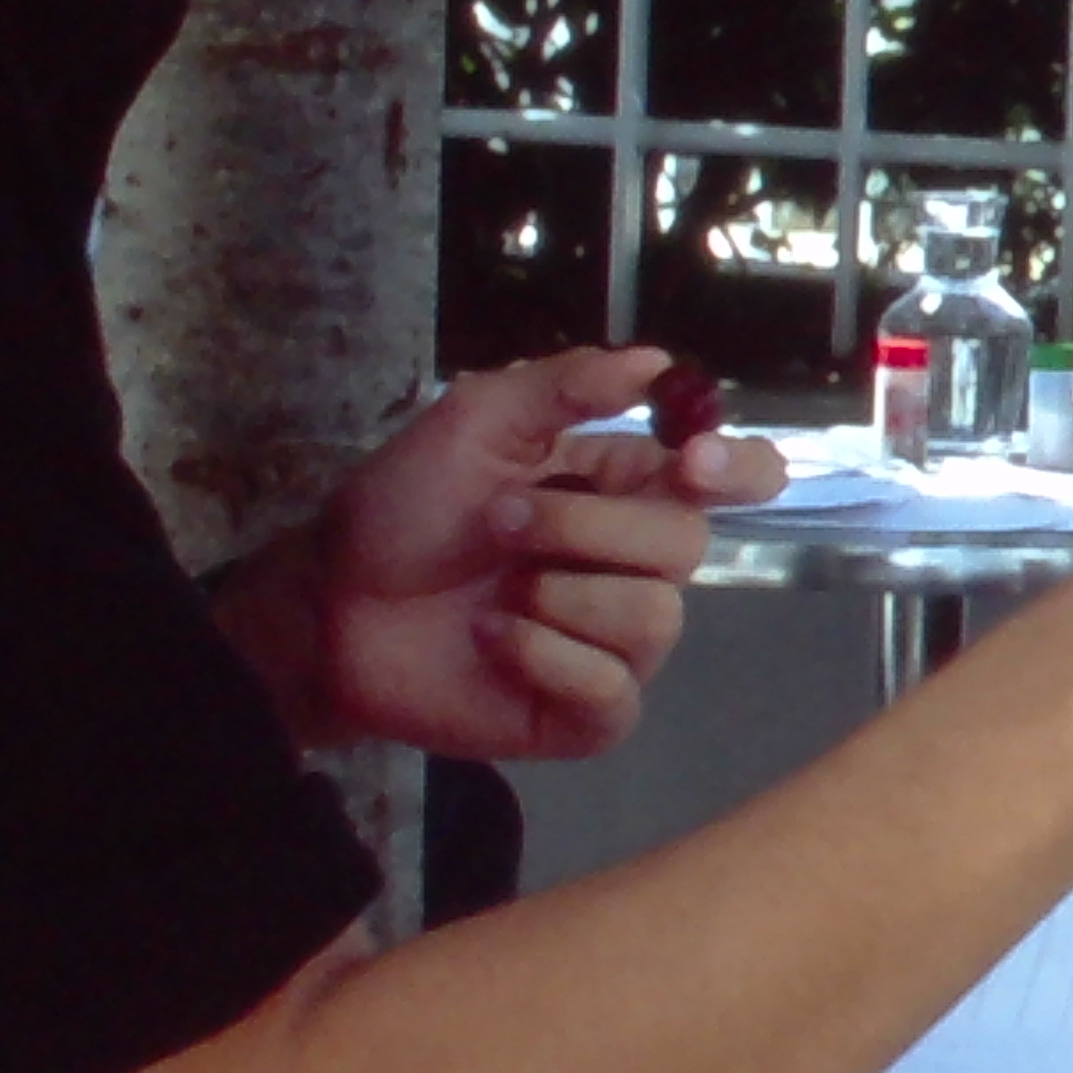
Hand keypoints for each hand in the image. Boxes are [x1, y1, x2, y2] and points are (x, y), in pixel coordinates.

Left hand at [263, 346, 778, 762]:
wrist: (333, 604)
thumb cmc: (405, 509)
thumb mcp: (477, 421)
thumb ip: (566, 385)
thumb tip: (658, 361)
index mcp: (626, 490)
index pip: (734, 477)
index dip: (739, 469)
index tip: (694, 462)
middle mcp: (638, 564)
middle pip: (686, 544)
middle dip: (585, 528)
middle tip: (499, 523)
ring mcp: (619, 643)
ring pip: (654, 618)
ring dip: (558, 595)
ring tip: (492, 593)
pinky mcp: (591, 711)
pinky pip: (612, 688)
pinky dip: (543, 656)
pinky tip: (492, 641)